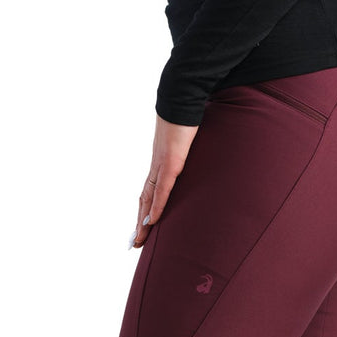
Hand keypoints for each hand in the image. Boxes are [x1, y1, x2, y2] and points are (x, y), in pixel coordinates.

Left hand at [131, 113, 199, 247]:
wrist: (183, 94)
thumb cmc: (189, 111)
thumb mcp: (192, 136)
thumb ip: (193, 147)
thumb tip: (200, 151)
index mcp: (163, 160)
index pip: (151, 190)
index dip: (146, 209)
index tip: (143, 226)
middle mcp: (158, 164)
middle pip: (145, 200)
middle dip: (140, 222)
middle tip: (135, 243)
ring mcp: (163, 163)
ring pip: (149, 199)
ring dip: (143, 222)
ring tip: (139, 240)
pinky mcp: (171, 161)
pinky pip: (162, 189)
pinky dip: (156, 207)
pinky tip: (152, 222)